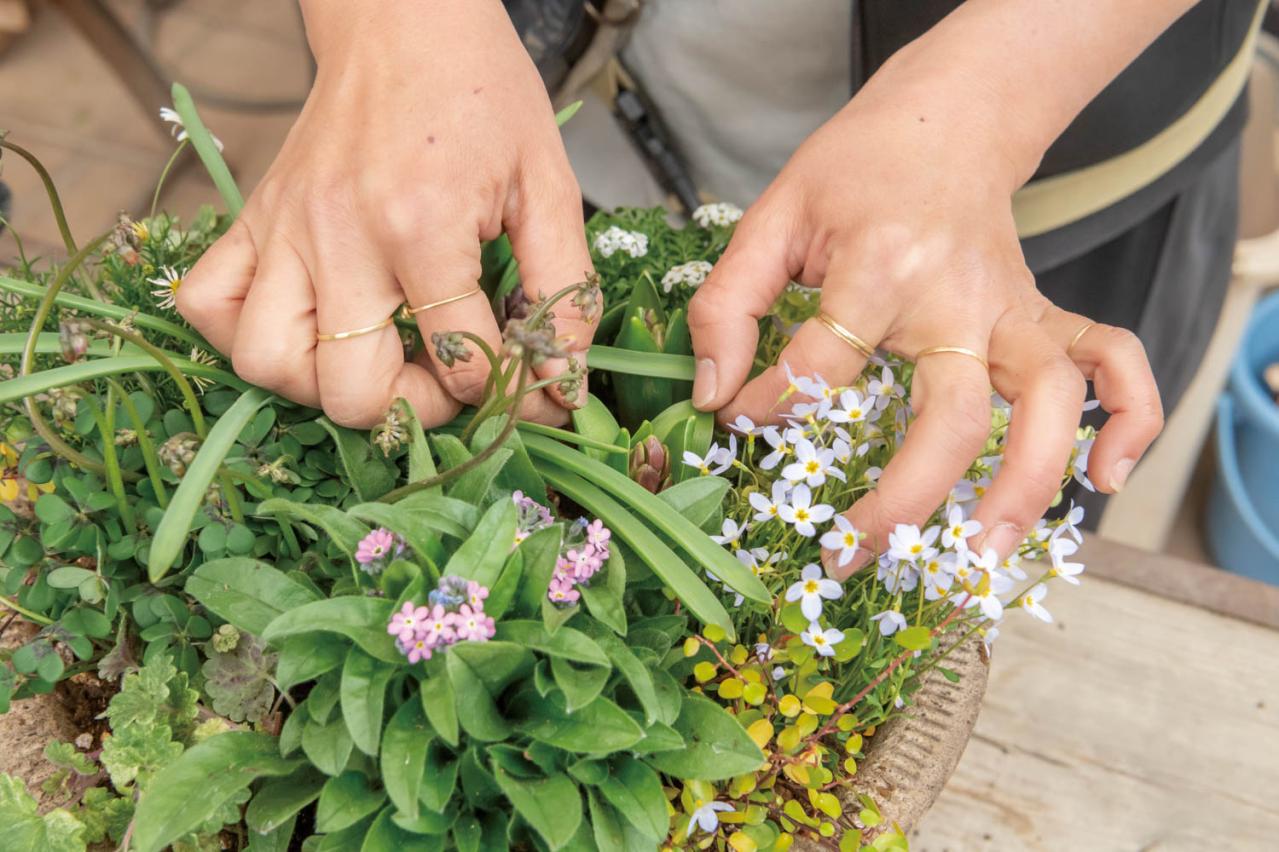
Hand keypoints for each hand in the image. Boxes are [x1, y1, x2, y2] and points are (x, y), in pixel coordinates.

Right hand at [177, 0, 594, 427]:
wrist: (403, 19)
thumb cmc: (481, 95)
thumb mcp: (548, 184)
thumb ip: (565, 286)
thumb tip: (566, 379)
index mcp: (423, 225)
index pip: (461, 363)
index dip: (509, 395)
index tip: (526, 384)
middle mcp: (341, 236)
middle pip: (351, 392)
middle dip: (412, 409)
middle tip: (444, 377)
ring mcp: (285, 230)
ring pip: (266, 365)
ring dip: (324, 387)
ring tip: (374, 357)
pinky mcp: (252, 219)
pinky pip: (207, 305)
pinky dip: (245, 336)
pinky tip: (306, 327)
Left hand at [688, 83, 1162, 576]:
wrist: (944, 122)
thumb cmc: (853, 173)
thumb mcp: (773, 217)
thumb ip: (728, 303)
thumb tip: (712, 394)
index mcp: (880, 266)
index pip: (827, 361)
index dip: (774, 402)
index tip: (738, 421)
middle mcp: (957, 297)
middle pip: (954, 414)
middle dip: (905, 499)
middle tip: (853, 555)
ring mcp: (1012, 309)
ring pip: (1048, 401)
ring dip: (1028, 483)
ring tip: (984, 552)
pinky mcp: (1043, 314)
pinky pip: (1114, 361)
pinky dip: (1130, 415)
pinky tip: (1107, 475)